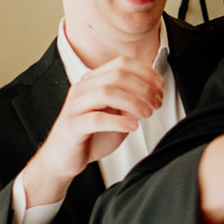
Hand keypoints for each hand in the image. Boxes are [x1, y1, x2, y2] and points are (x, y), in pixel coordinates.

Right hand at [19, 58, 164, 206]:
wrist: (63, 159)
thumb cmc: (90, 136)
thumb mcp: (117, 117)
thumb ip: (132, 105)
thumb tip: (152, 96)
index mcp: (93, 82)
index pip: (121, 64)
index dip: (145, 72)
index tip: (159, 86)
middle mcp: (82, 89)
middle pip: (116, 75)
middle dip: (143, 88)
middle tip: (156, 102)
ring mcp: (75, 106)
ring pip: (106, 92)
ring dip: (133, 102)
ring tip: (146, 113)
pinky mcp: (72, 126)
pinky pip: (96, 118)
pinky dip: (119, 121)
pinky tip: (132, 126)